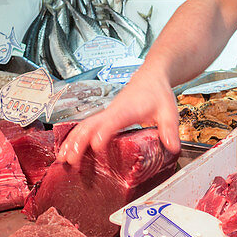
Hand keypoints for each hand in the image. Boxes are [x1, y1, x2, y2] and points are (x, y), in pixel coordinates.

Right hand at [56, 67, 180, 167]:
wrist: (151, 77)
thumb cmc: (157, 93)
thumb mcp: (169, 111)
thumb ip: (169, 129)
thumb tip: (173, 147)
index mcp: (127, 109)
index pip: (113, 121)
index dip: (104, 132)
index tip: (97, 145)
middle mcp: (113, 111)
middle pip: (91, 125)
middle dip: (79, 142)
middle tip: (70, 159)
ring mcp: (107, 114)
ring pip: (85, 126)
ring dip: (72, 141)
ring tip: (62, 158)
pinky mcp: (105, 117)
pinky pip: (87, 127)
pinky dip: (75, 138)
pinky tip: (68, 150)